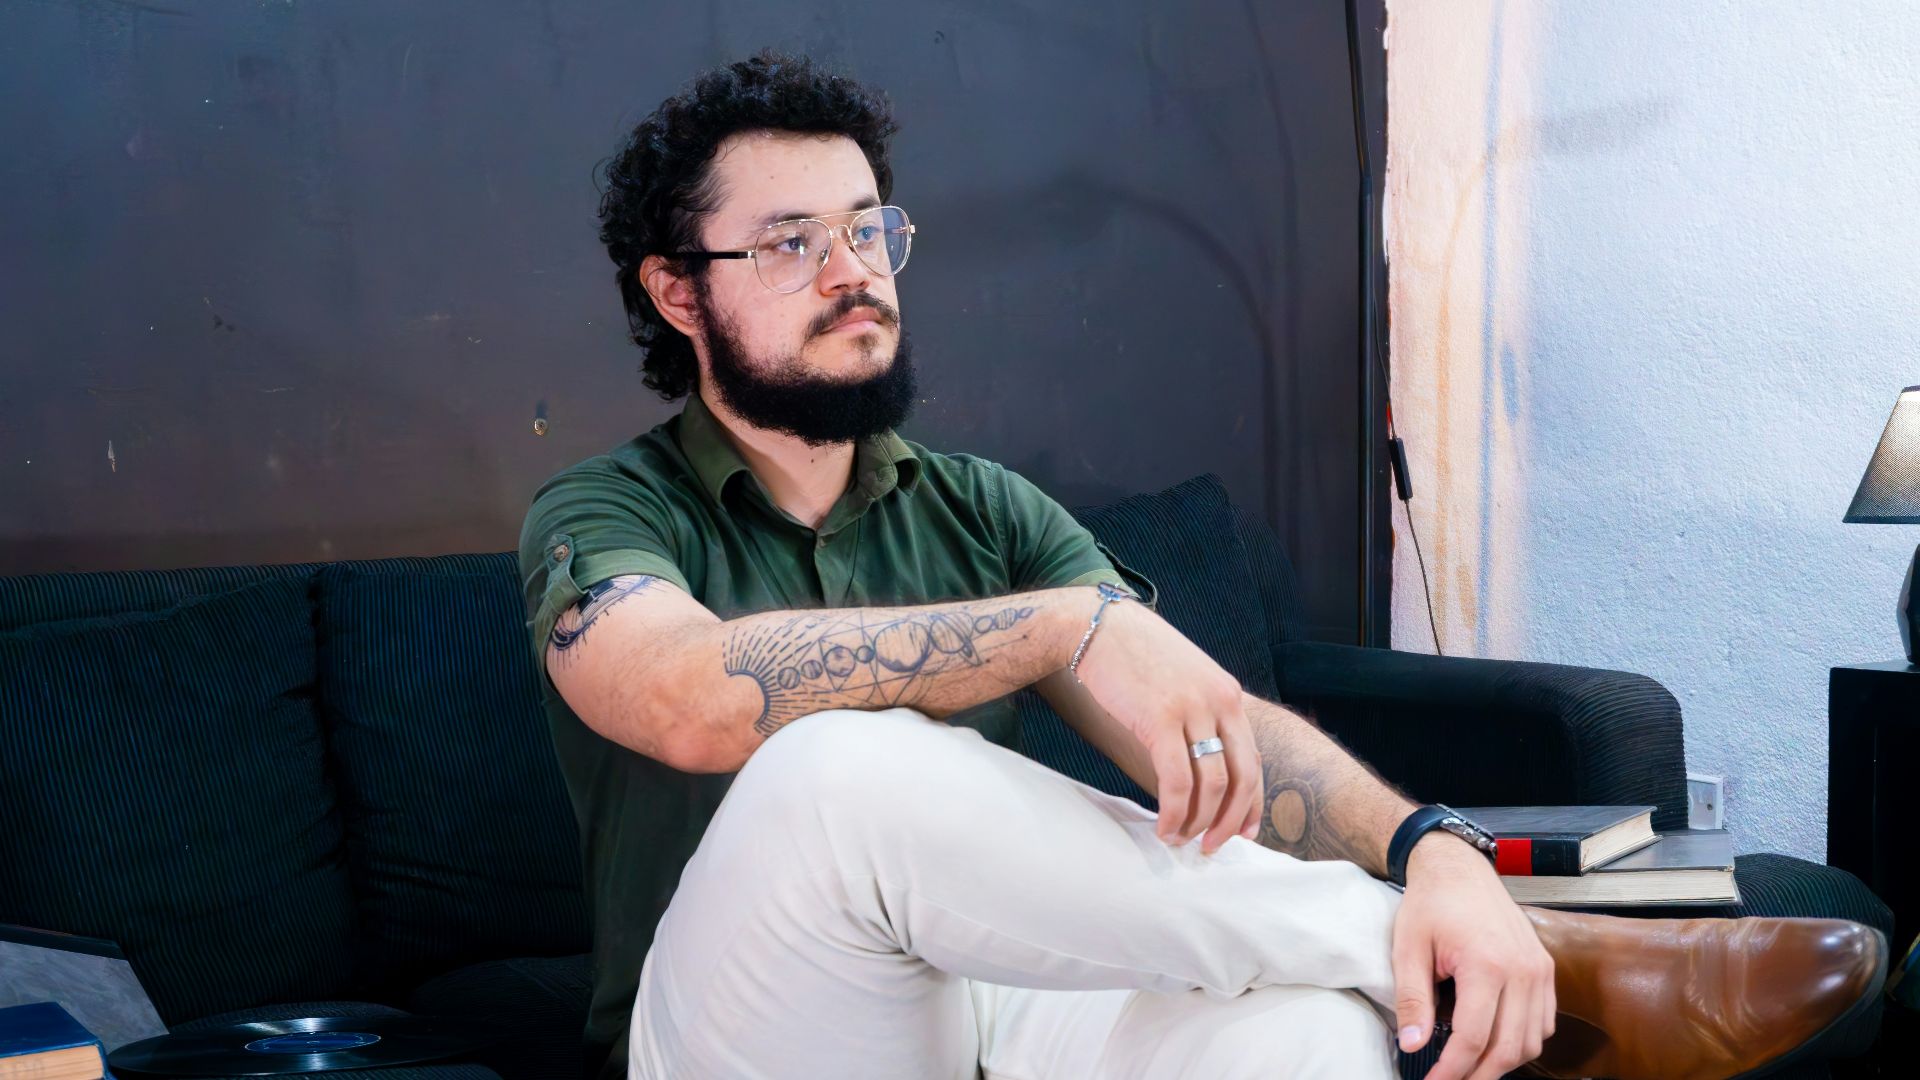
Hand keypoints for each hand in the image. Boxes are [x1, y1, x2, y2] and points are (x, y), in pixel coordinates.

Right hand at [1069, 596, 1258, 852]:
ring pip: (1213, 785)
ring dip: (1199, 823)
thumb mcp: (1183, 679)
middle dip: (1230, 822)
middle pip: (1242, 778)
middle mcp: (1220, 702)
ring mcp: (1192, 710)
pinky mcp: (1160, 719)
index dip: (1251, 803)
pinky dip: (1174, 812)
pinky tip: (1163, 826)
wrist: (1095, 627)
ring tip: (1179, 839)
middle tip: (1212, 847)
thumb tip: (1200, 759)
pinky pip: (1178, 781)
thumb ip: (1199, 713)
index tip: (1243, 831)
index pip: (1254, 760)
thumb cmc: (1133, 655)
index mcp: (1228, 695)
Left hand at [1393, 833, 1554, 1079]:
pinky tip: (1494, 1043)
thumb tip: (1413, 1045)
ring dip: (1501, 1062)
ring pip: (1531, 1041)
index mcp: (1487, 964)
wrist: (1459, 869)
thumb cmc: (1430, 905)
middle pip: (1508, 1048)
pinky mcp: (1545, 969)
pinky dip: (1522, 1041)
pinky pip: (1543, 1022)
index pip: (1472, 1038)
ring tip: (1469, 1067)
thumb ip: (1412, 1000)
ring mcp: (1540, 970)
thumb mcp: (1408, 949)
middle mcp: (1523, 970)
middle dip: (1478, 1075)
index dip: (1451, 1070)